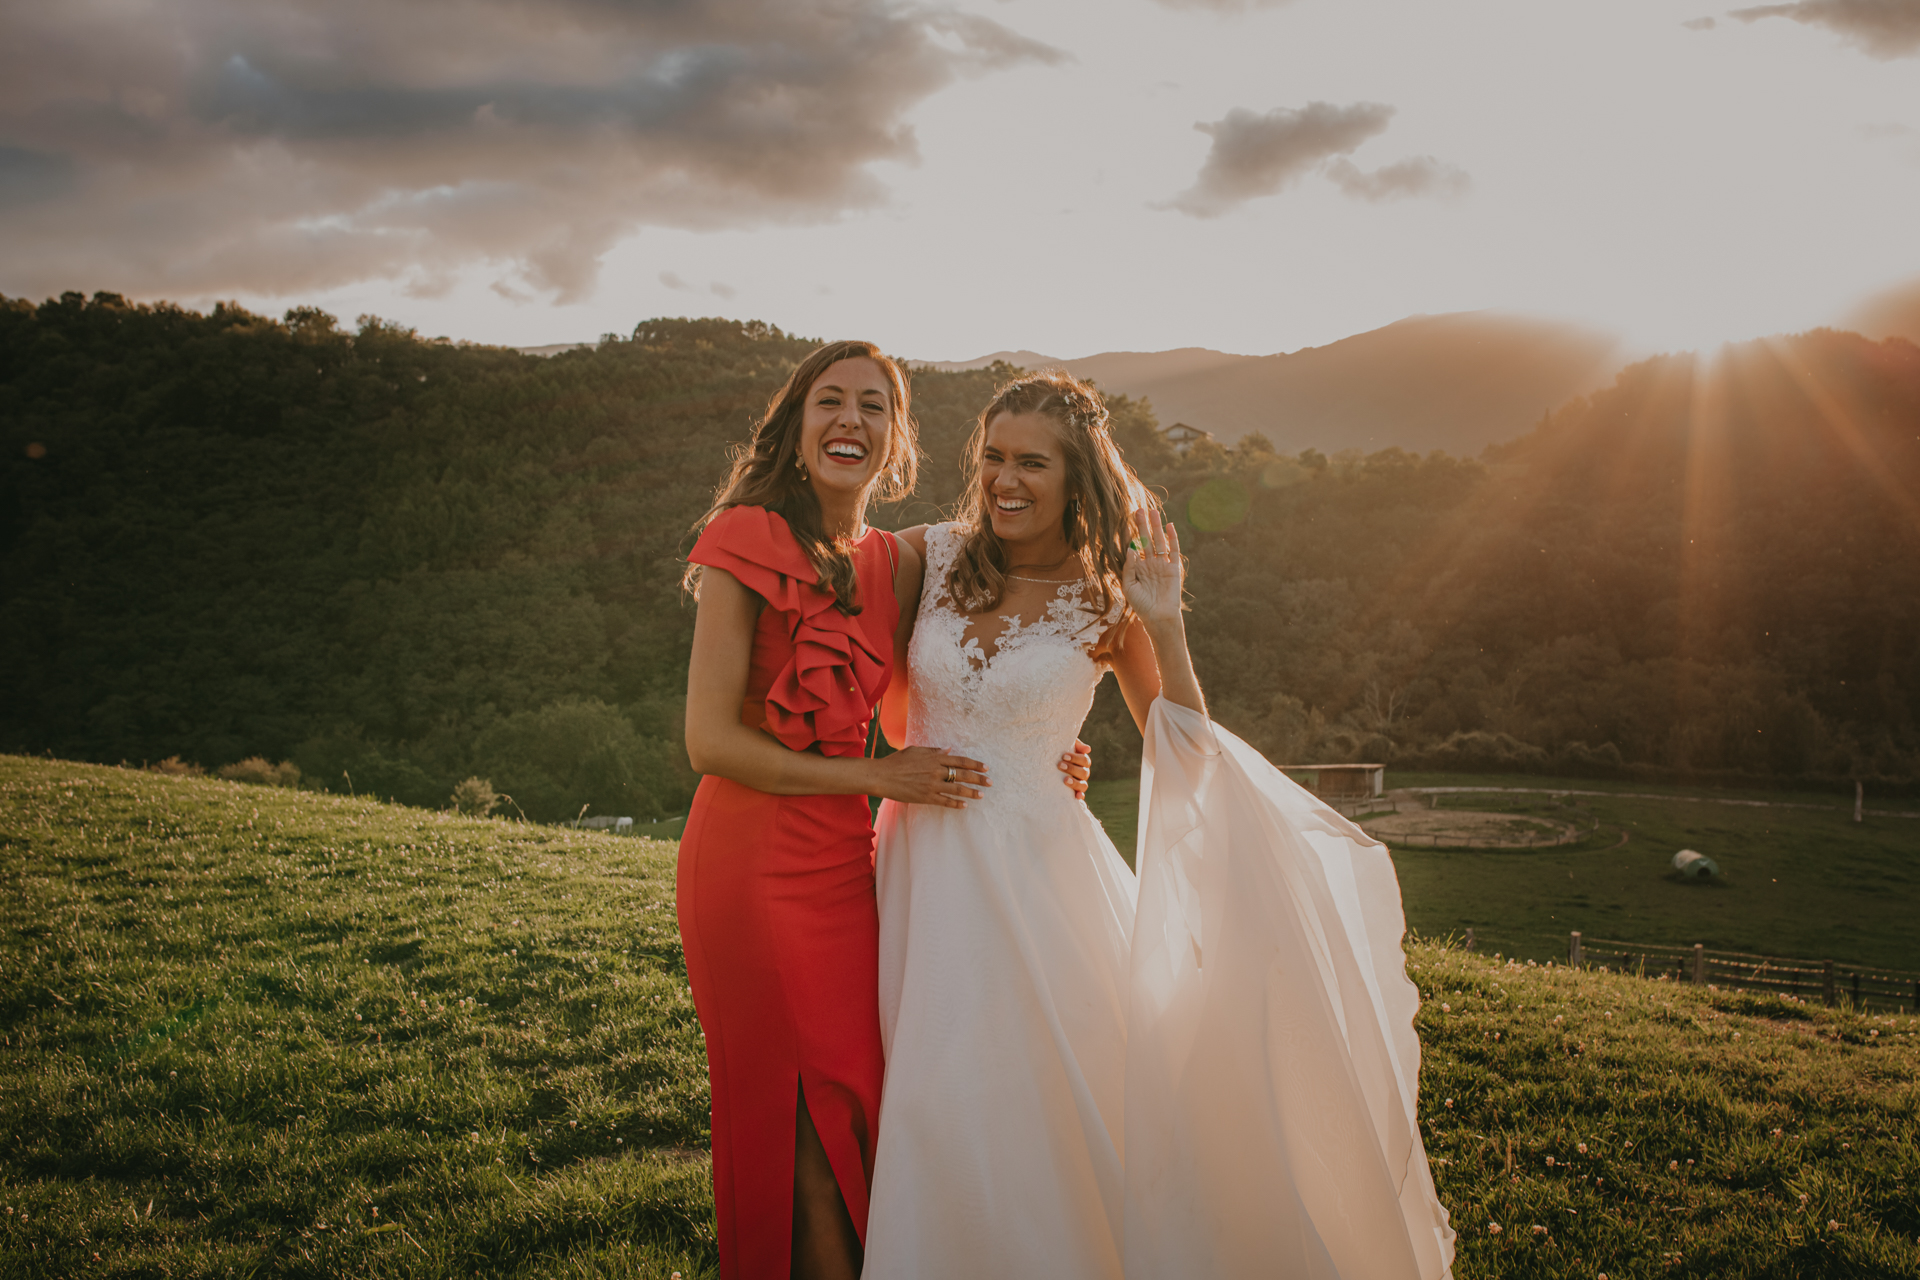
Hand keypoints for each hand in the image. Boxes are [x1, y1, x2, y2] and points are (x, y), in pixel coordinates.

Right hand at [871, 746, 989, 808]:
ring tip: (981, 795)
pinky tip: (964, 806)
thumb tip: (949, 750)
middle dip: (978, 779)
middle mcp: (936, 771)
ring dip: (971, 792)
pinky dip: (955, 804)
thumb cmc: (897, 762)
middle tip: (990, 782)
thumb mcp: (916, 751)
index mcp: (935, 758)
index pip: (960, 761)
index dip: (975, 764)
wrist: (882, 776)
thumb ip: (933, 751)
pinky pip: (945, 801)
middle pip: (962, 775)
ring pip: (957, 789)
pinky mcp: (926, 797)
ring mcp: (932, 785)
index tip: (986, 767)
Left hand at [1058, 739, 1090, 799]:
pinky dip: (1080, 796)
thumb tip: (1088, 749)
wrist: (1050, 762)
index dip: (1075, 758)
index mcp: (1083, 762)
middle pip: (1084, 772)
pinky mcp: (1075, 791)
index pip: (1084, 760)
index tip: (1064, 756)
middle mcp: (1083, 772)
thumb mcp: (1067, 745)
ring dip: (1075, 783)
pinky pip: (1080, 795)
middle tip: (1059, 765)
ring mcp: (1080, 782)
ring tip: (1065, 780)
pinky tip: (1076, 796)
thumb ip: (1077, 745)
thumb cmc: (1060, 751)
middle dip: (1072, 769)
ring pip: (1083, 785)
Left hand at [1122, 507, 1183, 627]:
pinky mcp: (1174, 568)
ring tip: (1153, 512)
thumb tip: (1131, 548)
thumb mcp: (1129, 586)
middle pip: (1147, 539)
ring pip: (1159, 541)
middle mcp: (1150, 563)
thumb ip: (1129, 567)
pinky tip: (1169, 526)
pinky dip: (1172, 538)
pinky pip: (1173, 550)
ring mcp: (1162, 564)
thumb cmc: (1141, 605)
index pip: (1135, 546)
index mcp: (1138, 567)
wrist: (1158, 617)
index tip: (1126, 520)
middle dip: (1143, 525)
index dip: (1131, 533)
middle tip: (1139, 509)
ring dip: (1156, 527)